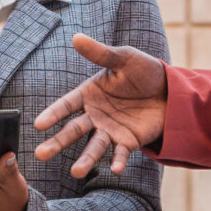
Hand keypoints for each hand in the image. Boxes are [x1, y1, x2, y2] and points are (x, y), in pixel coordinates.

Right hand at [33, 33, 168, 176]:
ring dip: (85, 160)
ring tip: (76, 173)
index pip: (66, 105)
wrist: (172, 90)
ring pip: (94, 146)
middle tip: (40, 154)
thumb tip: (76, 37)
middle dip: (57, 143)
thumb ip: (101, 54)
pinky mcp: (128, 141)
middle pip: (73, 130)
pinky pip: (121, 153)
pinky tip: (115, 170)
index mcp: (90, 94)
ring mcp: (111, 130)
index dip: (52, 114)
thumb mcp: (124, 58)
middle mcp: (96, 115)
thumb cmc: (144, 72)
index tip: (38, 124)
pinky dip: (118, 161)